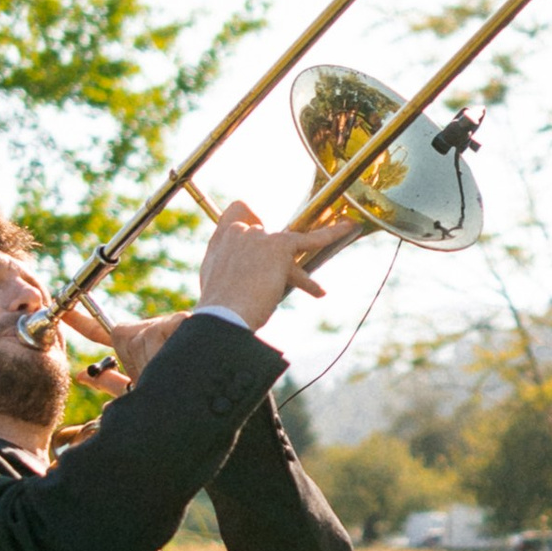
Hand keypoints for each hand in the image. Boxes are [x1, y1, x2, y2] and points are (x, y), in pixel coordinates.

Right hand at [60, 199, 363, 381]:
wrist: (220, 322)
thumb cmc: (211, 323)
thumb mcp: (212, 302)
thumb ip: (217, 296)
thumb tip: (198, 333)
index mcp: (218, 247)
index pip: (235, 217)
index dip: (247, 221)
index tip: (255, 224)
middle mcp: (236, 236)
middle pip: (262, 227)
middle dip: (276, 252)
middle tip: (278, 271)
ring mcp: (257, 238)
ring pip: (290, 235)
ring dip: (309, 243)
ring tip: (333, 238)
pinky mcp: (277, 246)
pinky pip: (311, 237)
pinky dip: (333, 232)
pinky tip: (352, 228)